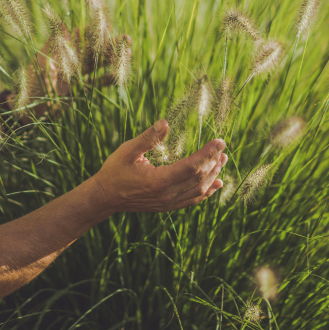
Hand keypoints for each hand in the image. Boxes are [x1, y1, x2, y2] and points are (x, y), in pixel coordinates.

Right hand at [91, 120, 226, 212]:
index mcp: (158, 181)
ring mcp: (168, 203)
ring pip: (198, 190)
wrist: (105, 197)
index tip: (220, 141)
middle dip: (213, 162)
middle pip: (199, 178)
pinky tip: (216, 183)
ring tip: (222, 161)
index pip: (191, 166)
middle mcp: (166, 195)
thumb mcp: (128, 150)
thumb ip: (148, 138)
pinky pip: (192, 200)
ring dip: (213, 175)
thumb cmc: (115, 170)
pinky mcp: (168, 207)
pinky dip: (207, 192)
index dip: (208, 153)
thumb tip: (166, 122)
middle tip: (223, 148)